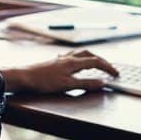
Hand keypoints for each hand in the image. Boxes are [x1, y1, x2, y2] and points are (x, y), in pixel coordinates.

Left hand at [1, 49, 118, 93]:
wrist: (24, 77)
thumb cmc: (43, 82)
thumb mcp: (67, 86)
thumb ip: (85, 84)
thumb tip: (102, 83)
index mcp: (73, 62)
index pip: (96, 62)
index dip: (108, 68)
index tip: (116, 74)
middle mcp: (68, 57)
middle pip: (90, 55)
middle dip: (102, 61)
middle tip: (110, 69)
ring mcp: (61, 59)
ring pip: (81, 54)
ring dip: (92, 58)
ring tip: (98, 64)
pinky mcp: (55, 62)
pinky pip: (72, 56)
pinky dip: (81, 59)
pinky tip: (78, 65)